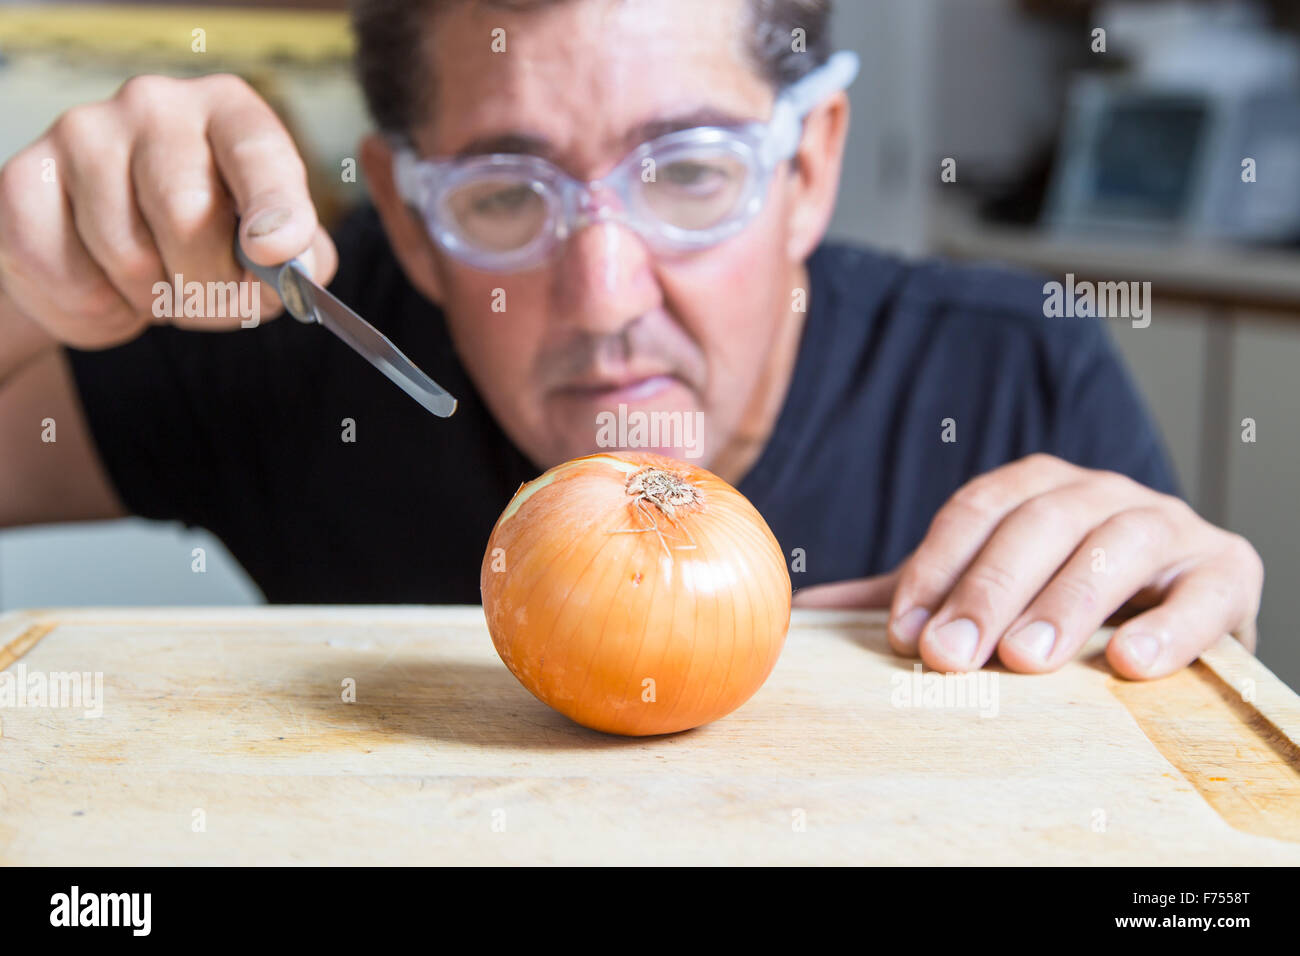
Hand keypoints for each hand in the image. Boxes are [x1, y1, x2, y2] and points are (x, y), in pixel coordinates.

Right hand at [0, 73, 335, 352]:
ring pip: (127, 253)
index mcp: (231, 111)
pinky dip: (99, 306)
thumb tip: (288, 259)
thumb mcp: (278, 248)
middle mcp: (156, 105)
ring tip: (163, 286)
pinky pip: (65, 272)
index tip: (275, 251)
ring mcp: (83, 132)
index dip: (273, 206)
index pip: (257, 152)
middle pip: (186, 213)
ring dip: (156, 299)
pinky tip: (111, 286)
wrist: (117, 257)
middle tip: (218, 302)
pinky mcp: (26, 178)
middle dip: (212, 285)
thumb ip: (303, 257)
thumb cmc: (211, 242)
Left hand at [793, 454, 1262, 678]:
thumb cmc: (1056, 600)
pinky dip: (1172, 623)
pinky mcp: (1227, 570)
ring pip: (1116, 544)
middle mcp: (1099, 493)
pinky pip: (1206, 589)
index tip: (904, 633)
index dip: (936, 567)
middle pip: (1038, 524)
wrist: (1170, 609)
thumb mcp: (980, 592)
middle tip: (952, 656)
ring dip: (1068, 602)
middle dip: (990, 590)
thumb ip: (908, 597)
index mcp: (1034, 488)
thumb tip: (799, 613)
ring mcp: (1166, 524)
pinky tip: (1131, 665)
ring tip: (1027, 662)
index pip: (976, 511)